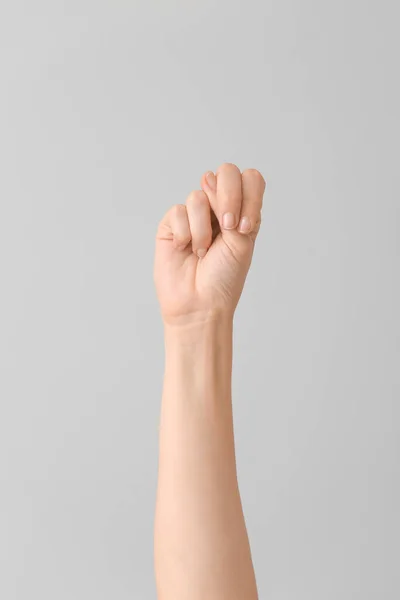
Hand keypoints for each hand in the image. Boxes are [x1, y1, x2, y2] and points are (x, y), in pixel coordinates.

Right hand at [154, 163, 265, 324]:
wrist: (200, 304)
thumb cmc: (224, 278)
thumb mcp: (241, 240)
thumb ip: (233, 206)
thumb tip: (207, 177)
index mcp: (243, 211)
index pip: (250, 180)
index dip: (248, 195)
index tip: (244, 227)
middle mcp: (219, 208)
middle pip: (226, 173)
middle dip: (228, 198)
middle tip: (229, 228)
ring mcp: (194, 215)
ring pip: (198, 196)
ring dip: (204, 229)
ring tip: (202, 252)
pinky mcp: (172, 224)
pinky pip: (178, 211)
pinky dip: (186, 234)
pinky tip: (186, 249)